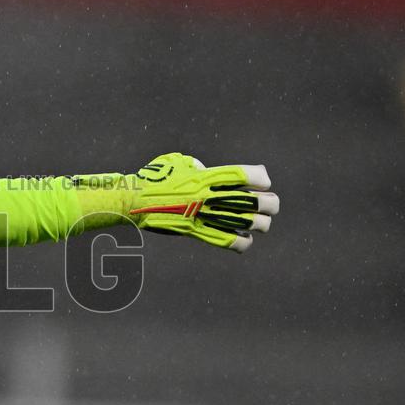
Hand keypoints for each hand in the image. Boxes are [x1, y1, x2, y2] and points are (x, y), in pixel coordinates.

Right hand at [127, 152, 278, 252]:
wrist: (134, 201)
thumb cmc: (153, 178)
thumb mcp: (177, 162)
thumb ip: (198, 165)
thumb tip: (206, 171)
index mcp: (206, 176)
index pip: (245, 175)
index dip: (260, 178)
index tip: (262, 181)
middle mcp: (209, 196)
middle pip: (253, 201)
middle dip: (269, 204)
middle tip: (269, 205)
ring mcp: (204, 215)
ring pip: (246, 223)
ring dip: (260, 224)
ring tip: (261, 224)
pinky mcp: (197, 231)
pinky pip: (227, 241)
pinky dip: (242, 242)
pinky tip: (245, 239)